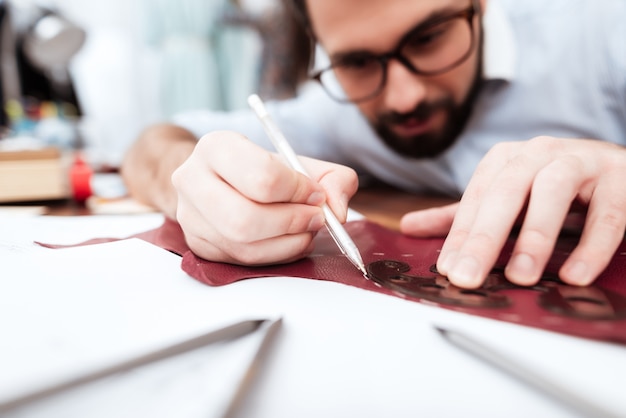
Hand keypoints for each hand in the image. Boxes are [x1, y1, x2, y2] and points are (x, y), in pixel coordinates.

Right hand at [171, 130, 358, 264]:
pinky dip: (276, 255)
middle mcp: (192, 180)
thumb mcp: (298, 162)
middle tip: (316, 218)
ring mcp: (190, 217)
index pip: (263, 177)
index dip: (299, 191)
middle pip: (246, 218)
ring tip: (305, 229)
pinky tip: (288, 241)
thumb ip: (332, 177)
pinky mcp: (198, 246)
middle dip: (292, 222)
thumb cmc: (261, 170)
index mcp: (216, 147)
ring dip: (287, 242)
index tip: (316, 194)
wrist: (219, 180)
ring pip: (243, 245)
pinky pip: (242, 261)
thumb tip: (338, 211)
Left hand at [401, 137, 625, 288]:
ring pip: (552, 191)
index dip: (460, 235)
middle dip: (484, 238)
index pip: (475, 199)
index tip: (447, 270)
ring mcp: (581, 161)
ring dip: (534, 235)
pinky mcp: (620, 179)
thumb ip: (462, 215)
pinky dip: (592, 245)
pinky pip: (607, 213)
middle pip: (505, 193)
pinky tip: (575, 275)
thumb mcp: (505, 199)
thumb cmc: (552, 187)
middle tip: (468, 277)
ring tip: (520, 277)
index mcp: (505, 159)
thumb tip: (408, 226)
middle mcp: (539, 153)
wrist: (616, 168)